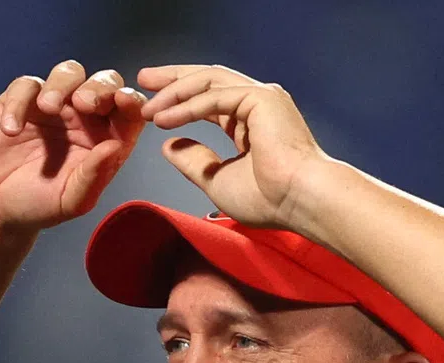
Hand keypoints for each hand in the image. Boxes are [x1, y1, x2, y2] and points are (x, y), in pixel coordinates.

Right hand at [0, 61, 146, 229]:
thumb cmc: (42, 204)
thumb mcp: (72, 200)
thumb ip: (94, 176)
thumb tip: (114, 147)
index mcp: (106, 138)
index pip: (128, 112)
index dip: (130, 101)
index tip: (124, 100)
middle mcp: (85, 117)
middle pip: (104, 82)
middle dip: (99, 87)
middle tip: (84, 104)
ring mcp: (54, 105)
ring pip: (69, 73)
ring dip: (62, 84)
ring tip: (47, 107)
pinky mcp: (21, 101)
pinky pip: (25, 86)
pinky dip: (19, 102)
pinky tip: (11, 130)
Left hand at [138, 65, 329, 227]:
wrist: (300, 200)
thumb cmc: (269, 199)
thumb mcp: (217, 179)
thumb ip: (194, 161)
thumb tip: (168, 145)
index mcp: (250, 121)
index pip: (209, 99)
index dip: (179, 97)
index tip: (152, 105)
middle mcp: (257, 103)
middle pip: (207, 80)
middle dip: (172, 80)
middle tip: (143, 80)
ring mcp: (261, 97)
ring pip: (208, 82)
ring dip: (174, 92)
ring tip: (147, 107)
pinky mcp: (261, 98)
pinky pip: (215, 96)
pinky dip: (187, 106)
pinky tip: (164, 119)